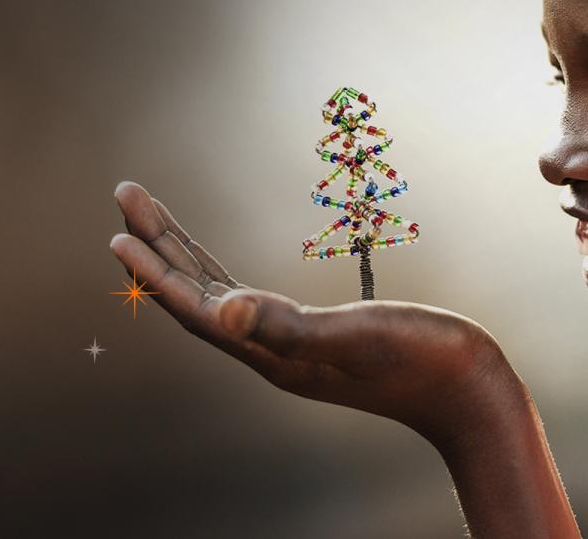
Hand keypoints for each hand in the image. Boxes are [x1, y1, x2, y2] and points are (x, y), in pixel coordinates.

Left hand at [108, 181, 515, 448]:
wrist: (468, 392)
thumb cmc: (419, 362)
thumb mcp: (351, 337)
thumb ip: (287, 327)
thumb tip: (224, 311)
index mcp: (268, 351)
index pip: (193, 306)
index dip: (154, 270)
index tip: (119, 230)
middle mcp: (268, 348)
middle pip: (194, 291)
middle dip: (157, 244)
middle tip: (125, 195)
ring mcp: (288, 342)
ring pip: (217, 289)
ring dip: (182, 252)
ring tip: (153, 215)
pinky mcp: (313, 333)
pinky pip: (247, 296)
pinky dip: (221, 271)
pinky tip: (216, 264)